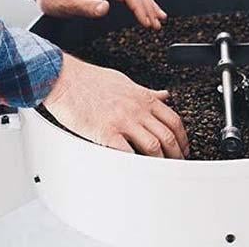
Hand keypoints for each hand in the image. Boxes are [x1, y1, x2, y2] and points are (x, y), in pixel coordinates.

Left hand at [30, 0, 166, 28]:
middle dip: (150, 8)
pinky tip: (144, 9)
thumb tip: (106, 8)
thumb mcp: (66, 4)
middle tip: (158, 24)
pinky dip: (140, 1)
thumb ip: (86, 7)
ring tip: (159, 18)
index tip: (147, 22)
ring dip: (148, 4)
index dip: (141, 9)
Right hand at [44, 54, 188, 157]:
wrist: (65, 78)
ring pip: (153, 146)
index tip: (183, 147)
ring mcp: (123, 121)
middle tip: (178, 163)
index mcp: (143, 98)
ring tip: (162, 170)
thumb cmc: (91, 80)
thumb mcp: (125, 81)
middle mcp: (137, 110)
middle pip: (167, 135)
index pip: (173, 120)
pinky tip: (138, 170)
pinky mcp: (106, 132)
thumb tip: (164, 96)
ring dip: (161, 161)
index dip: (183, 138)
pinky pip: (127, 152)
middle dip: (177, 153)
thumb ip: (147, 92)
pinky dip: (135, 163)